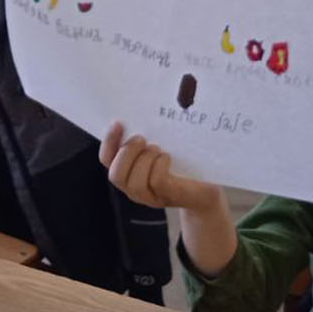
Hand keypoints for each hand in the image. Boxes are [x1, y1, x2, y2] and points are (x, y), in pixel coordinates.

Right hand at [99, 122, 221, 211]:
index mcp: (127, 174)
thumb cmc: (181, 166)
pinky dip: (160, 165)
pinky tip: (168, 158)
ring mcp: (151, 197)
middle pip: (115, 175)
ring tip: (158, 149)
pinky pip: (156, 181)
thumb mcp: (159, 150)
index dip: (108, 142)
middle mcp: (134, 190)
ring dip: (145, 159)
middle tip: (142, 139)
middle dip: (127, 153)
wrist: (206, 190)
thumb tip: (138, 115)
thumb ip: (146, 139)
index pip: (106, 161)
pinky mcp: (168, 196)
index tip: (118, 123)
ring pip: (135, 182)